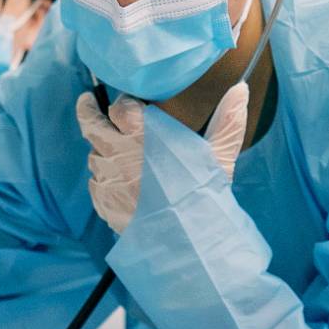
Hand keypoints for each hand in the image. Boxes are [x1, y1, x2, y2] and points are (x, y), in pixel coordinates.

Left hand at [75, 84, 251, 235]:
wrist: (186, 238)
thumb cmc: (203, 193)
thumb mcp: (219, 155)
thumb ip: (227, 120)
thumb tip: (241, 89)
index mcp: (143, 134)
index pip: (121, 107)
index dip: (125, 104)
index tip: (128, 105)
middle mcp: (118, 151)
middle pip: (91, 123)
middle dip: (87, 110)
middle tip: (86, 101)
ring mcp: (107, 178)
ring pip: (94, 155)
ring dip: (102, 151)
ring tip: (115, 154)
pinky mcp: (102, 201)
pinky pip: (96, 183)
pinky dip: (104, 179)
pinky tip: (117, 183)